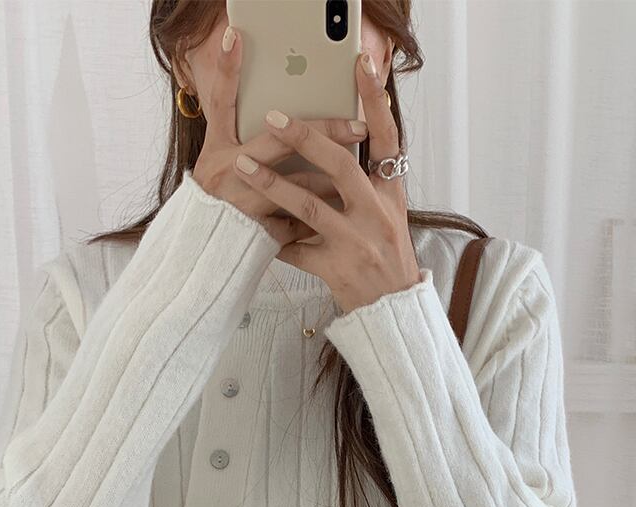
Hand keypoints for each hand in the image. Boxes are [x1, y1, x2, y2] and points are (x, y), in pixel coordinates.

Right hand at [191, 24, 368, 246]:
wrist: (209, 246)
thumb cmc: (219, 197)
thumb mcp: (220, 158)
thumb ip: (243, 129)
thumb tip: (280, 105)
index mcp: (217, 149)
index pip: (219, 102)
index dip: (224, 69)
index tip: (235, 35)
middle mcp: (228, 172)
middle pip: (279, 142)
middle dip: (322, 131)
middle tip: (356, 123)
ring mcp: (246, 202)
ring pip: (301, 182)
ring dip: (334, 171)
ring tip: (361, 154)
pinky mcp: (263, 229)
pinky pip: (303, 217)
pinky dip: (325, 208)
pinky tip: (347, 201)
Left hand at [233, 49, 421, 314]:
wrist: (392, 310)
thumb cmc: (387, 258)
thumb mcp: (389, 215)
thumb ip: (368, 182)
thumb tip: (342, 140)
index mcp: (391, 195)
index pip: (387, 139)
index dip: (375, 102)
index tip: (361, 67)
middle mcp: (377, 215)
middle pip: (340, 167)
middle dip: (306, 138)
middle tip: (274, 117)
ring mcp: (357, 243)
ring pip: (310, 207)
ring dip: (273, 184)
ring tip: (243, 167)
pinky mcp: (337, 270)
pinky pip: (297, 250)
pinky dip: (273, 239)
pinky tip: (251, 227)